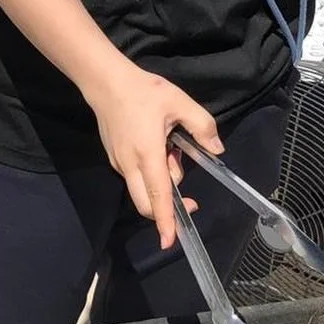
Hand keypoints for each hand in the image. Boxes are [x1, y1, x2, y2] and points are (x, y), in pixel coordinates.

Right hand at [86, 61, 222, 250]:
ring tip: (172, 150)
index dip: (166, 221)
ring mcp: (119, 164)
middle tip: (189, 199)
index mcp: (148, 155)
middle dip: (167, 211)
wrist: (106, 83)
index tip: (170, 240)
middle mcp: (130, 166)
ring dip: (162, 184)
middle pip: (146, 204)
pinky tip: (157, 146)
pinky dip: (151, 173)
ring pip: (142, 191)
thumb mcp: (179, 102)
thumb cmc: (143, 92)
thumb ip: (202, 126)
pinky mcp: (115, 159)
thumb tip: (217, 149)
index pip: (159, 196)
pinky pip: (136, 177)